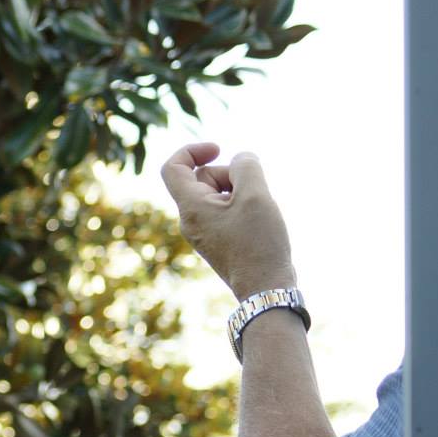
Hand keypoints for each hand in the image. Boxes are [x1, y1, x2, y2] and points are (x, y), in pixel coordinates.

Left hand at [159, 142, 297, 299]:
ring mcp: (202, 231)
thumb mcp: (255, 195)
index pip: (173, 168)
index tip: (218, 149)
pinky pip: (224, 211)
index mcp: (190, 208)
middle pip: (201, 179)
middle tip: (253, 190)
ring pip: (215, 194)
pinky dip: (241, 205)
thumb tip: (240, 160)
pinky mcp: (216, 240)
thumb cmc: (259, 242)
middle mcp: (190, 220)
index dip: (192, 150)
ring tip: (259, 208)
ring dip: (238, 190)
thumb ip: (245, 167)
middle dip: (228, 174)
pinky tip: (259, 219)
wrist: (264, 287)